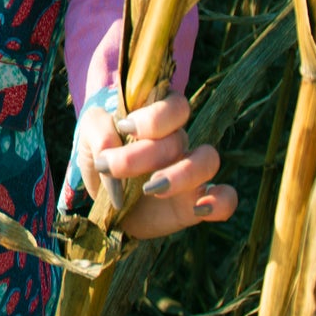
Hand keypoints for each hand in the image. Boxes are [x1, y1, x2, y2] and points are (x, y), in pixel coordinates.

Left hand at [72, 93, 237, 239]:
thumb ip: (99, 132)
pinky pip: (226, 199)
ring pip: (208, 161)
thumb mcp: (88, 134)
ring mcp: (189, 174)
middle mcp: (179, 142)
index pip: (175, 105)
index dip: (155, 117)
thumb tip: (112, 153)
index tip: (124, 127)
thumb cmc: (100, 154)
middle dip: (145, 153)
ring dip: (181, 175)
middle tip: (114, 167)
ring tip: (151, 189)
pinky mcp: (193, 204)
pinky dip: (220, 202)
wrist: (100, 199)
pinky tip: (198, 209)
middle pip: (180, 137)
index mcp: (157, 119)